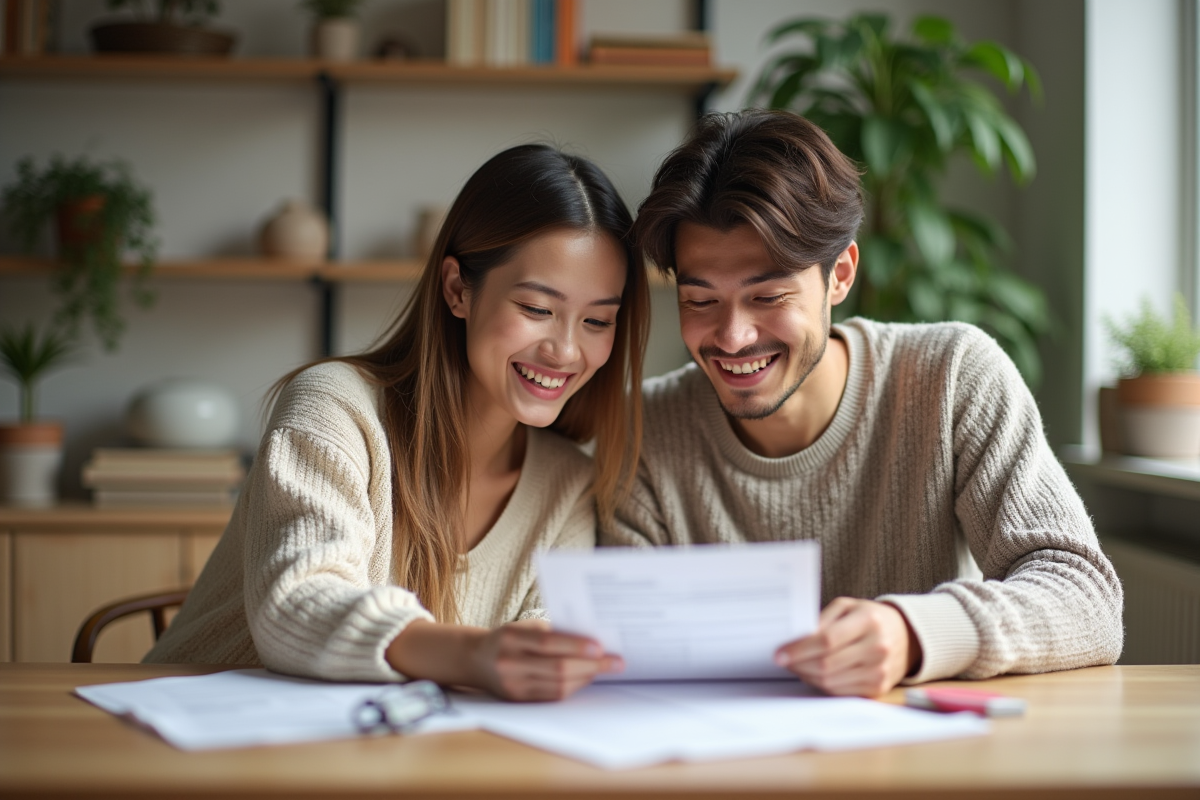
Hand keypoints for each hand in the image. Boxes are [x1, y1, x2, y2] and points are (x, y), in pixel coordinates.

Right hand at [469, 620, 623, 701]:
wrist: (476, 659)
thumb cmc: (508, 637)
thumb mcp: (525, 627)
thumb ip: (552, 633)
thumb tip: (591, 641)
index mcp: (511, 638)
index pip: (547, 644)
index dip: (576, 646)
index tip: (601, 647)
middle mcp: (509, 663)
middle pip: (557, 669)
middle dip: (591, 666)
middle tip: (616, 662)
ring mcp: (513, 685)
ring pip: (558, 686)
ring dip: (586, 678)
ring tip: (603, 669)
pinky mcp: (518, 700)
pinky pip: (552, 696)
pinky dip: (573, 687)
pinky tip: (585, 678)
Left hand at [774, 598, 920, 696]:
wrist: (905, 636)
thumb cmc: (869, 618)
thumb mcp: (847, 607)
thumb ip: (823, 619)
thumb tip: (797, 639)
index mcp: (868, 621)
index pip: (827, 640)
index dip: (800, 649)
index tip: (780, 653)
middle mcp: (877, 647)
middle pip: (827, 663)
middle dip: (798, 664)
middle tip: (783, 661)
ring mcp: (879, 670)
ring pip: (831, 681)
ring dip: (806, 676)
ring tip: (796, 666)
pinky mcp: (878, 688)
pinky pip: (840, 691)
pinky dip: (821, 684)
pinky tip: (813, 675)